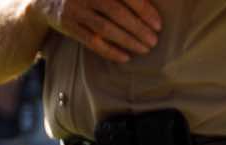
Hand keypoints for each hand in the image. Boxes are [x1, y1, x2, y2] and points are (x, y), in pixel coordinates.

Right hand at [36, 0, 160, 62]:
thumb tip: (150, 6)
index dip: (143, 10)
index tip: (158, 24)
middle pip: (116, 12)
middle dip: (138, 28)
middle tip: (154, 40)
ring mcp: (74, 9)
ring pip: (105, 28)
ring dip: (128, 41)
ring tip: (145, 49)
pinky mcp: (67, 25)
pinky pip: (92, 41)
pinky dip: (110, 51)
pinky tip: (125, 57)